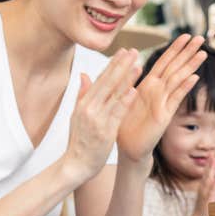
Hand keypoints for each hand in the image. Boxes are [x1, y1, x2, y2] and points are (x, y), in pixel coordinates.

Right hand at [64, 49, 141, 182]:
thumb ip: (82, 95)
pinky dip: (125, 101)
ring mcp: (97, 119)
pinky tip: (134, 90)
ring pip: (114, 94)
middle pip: (107, 82)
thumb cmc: (80, 141)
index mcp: (83, 103)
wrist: (76, 165)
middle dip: (121, 65)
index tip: (123, 51)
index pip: (100, 79)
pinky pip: (117, 113)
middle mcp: (89, 108)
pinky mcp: (105, 131)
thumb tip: (83, 74)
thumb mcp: (77, 115)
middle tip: (133, 51)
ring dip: (127, 79)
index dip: (112, 64)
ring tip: (138, 64)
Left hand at [117, 35, 206, 165]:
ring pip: (178, 80)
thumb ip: (126, 79)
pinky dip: (184, 87)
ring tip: (202, 53)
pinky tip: (194, 77)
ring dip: (190, 66)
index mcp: (148, 85)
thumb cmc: (125, 123)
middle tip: (201, 37)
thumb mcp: (121, 97)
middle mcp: (158, 91)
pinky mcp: (164, 115)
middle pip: (175, 67)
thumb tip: (129, 60)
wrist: (128, 147)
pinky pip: (175, 99)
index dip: (174, 48)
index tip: (185, 35)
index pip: (164, 62)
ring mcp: (163, 102)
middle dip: (187, 52)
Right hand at [194, 153, 214, 215]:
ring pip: (208, 180)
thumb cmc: (204, 210)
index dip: (209, 164)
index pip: (207, 174)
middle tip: (212, 152)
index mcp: (205, 188)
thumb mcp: (207, 197)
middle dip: (209, 163)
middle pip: (206, 174)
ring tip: (214, 160)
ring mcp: (205, 195)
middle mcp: (203, 190)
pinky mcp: (208, 201)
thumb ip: (209, 188)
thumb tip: (210, 181)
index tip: (212, 154)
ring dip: (211, 170)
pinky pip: (212, 191)